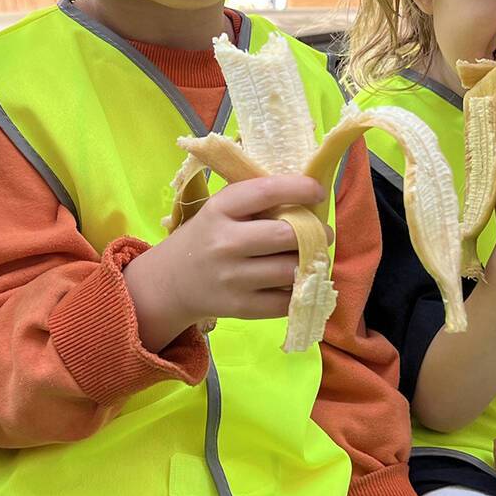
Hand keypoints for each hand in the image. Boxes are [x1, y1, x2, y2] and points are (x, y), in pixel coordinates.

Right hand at [126, 174, 327, 341]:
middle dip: (316, 232)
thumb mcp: (221, 209)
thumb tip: (309, 196)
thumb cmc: (208, 236)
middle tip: (324, 232)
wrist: (172, 281)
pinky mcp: (241, 307)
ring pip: (291, 269)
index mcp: (220, 209)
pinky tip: (296, 279)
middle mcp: (225, 243)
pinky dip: (300, 289)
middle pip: (286, 236)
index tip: (317, 191)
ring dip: (312, 262)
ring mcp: (233, 278)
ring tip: (313, 256)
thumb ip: (257, 200)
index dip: (299, 188)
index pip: (266, 191)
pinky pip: (286, 300)